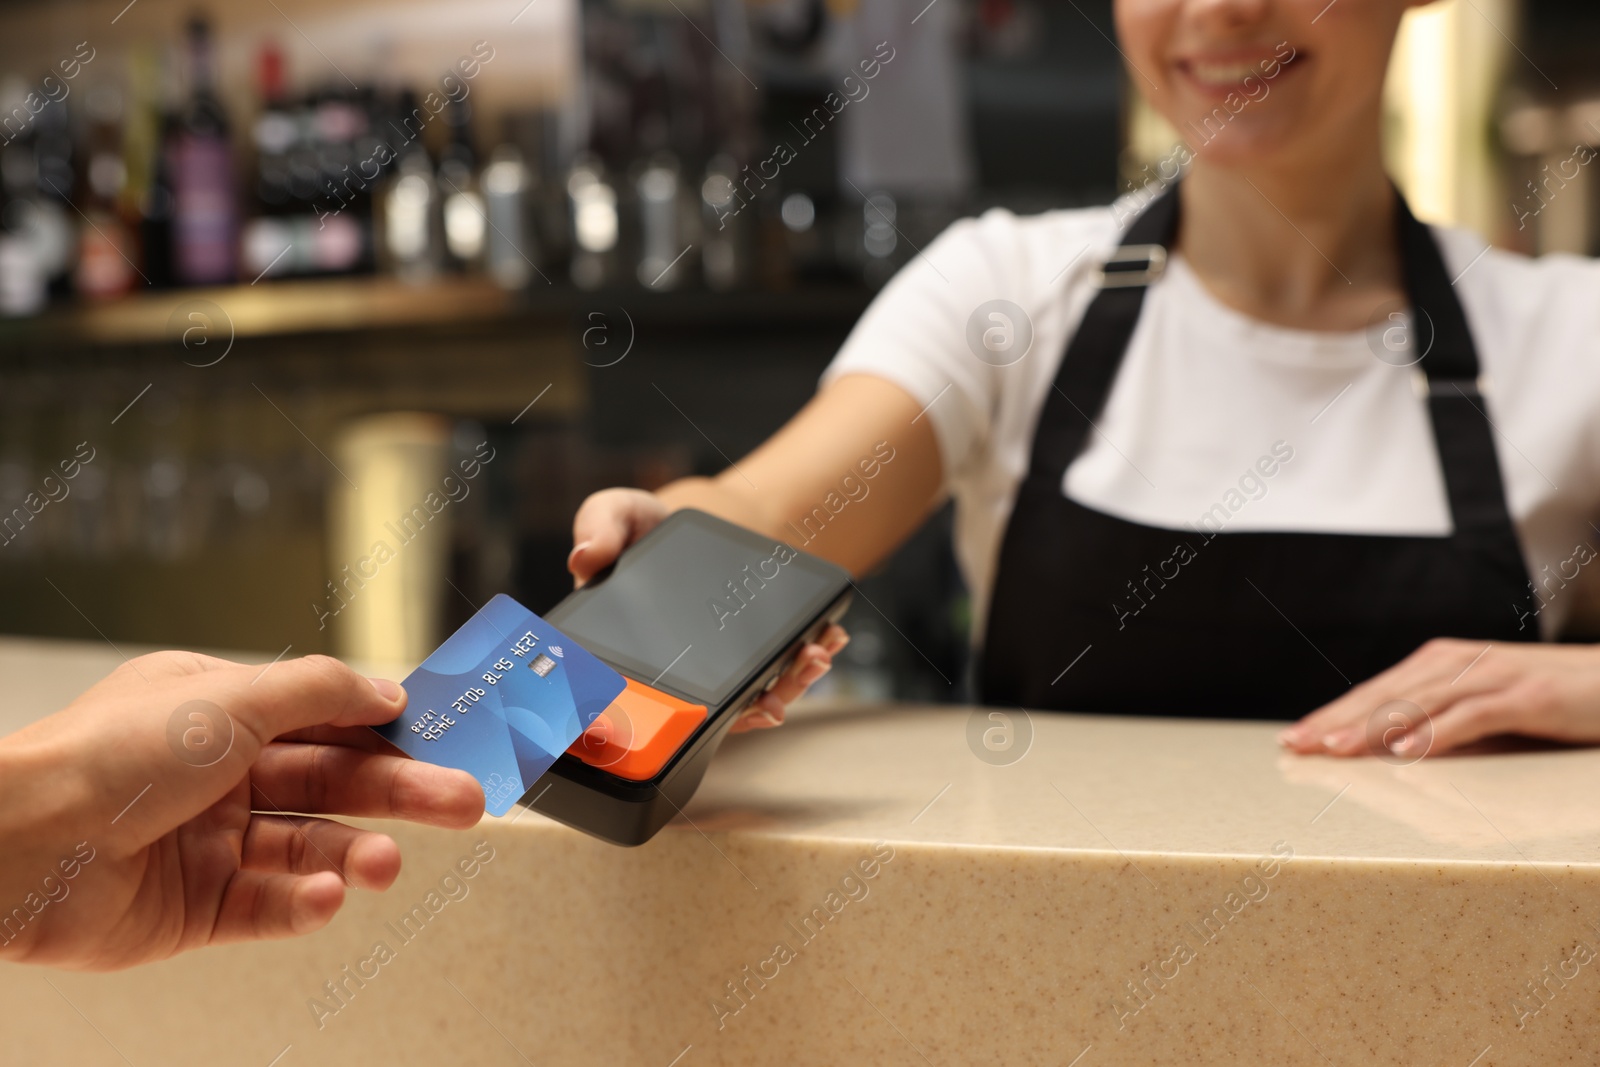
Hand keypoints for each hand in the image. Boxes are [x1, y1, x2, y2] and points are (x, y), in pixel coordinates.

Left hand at [0, 652, 482, 970]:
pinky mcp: (197, 908)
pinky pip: (270, 907)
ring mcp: (210, 841)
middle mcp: (219, 774)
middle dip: (402, 791)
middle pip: (334, 782)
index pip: (329, 718)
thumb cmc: (107, 756)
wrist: (19, 846)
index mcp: (223, 712)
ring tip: (385, 865)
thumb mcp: (233, 698)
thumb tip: (388, 689)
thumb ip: (323, 692)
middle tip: (464, 801)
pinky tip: (323, 898)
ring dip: (356, 856)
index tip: (450, 738)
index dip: (391, 728)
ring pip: (310, 847)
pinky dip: (303, 905)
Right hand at [570, 488, 849, 732]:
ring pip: (750, 698)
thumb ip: (598, 525)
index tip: (703, 708)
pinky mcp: (750, 655)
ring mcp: (714, 667)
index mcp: (630, 649)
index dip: (675, 718)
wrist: (695, 521)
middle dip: (749, 706)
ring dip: (786, 688)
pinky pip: (777, 674)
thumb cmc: (648, 524)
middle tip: (776, 697)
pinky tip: (825, 643)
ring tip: (813, 659)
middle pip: (709, 709)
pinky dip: (804, 664)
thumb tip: (584, 558)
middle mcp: (673, 669)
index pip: (646, 695)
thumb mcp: (617, 511)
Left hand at [1279, 638, 1599, 757]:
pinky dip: (1436, 733)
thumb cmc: (1550, 696)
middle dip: (1337, 720)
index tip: (1294, 738)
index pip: (1376, 692)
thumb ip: (1440, 720)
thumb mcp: (1485, 706)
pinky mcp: (1526, 697)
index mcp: (1443, 663)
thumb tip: (1390, 750)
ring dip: (1373, 727)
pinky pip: (1471, 716)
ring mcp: (1492, 677)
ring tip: (1335, 749)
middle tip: (1296, 744)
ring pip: (1419, 703)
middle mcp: (1459, 662)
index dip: (1333, 714)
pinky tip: (1405, 752)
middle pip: (1386, 694)